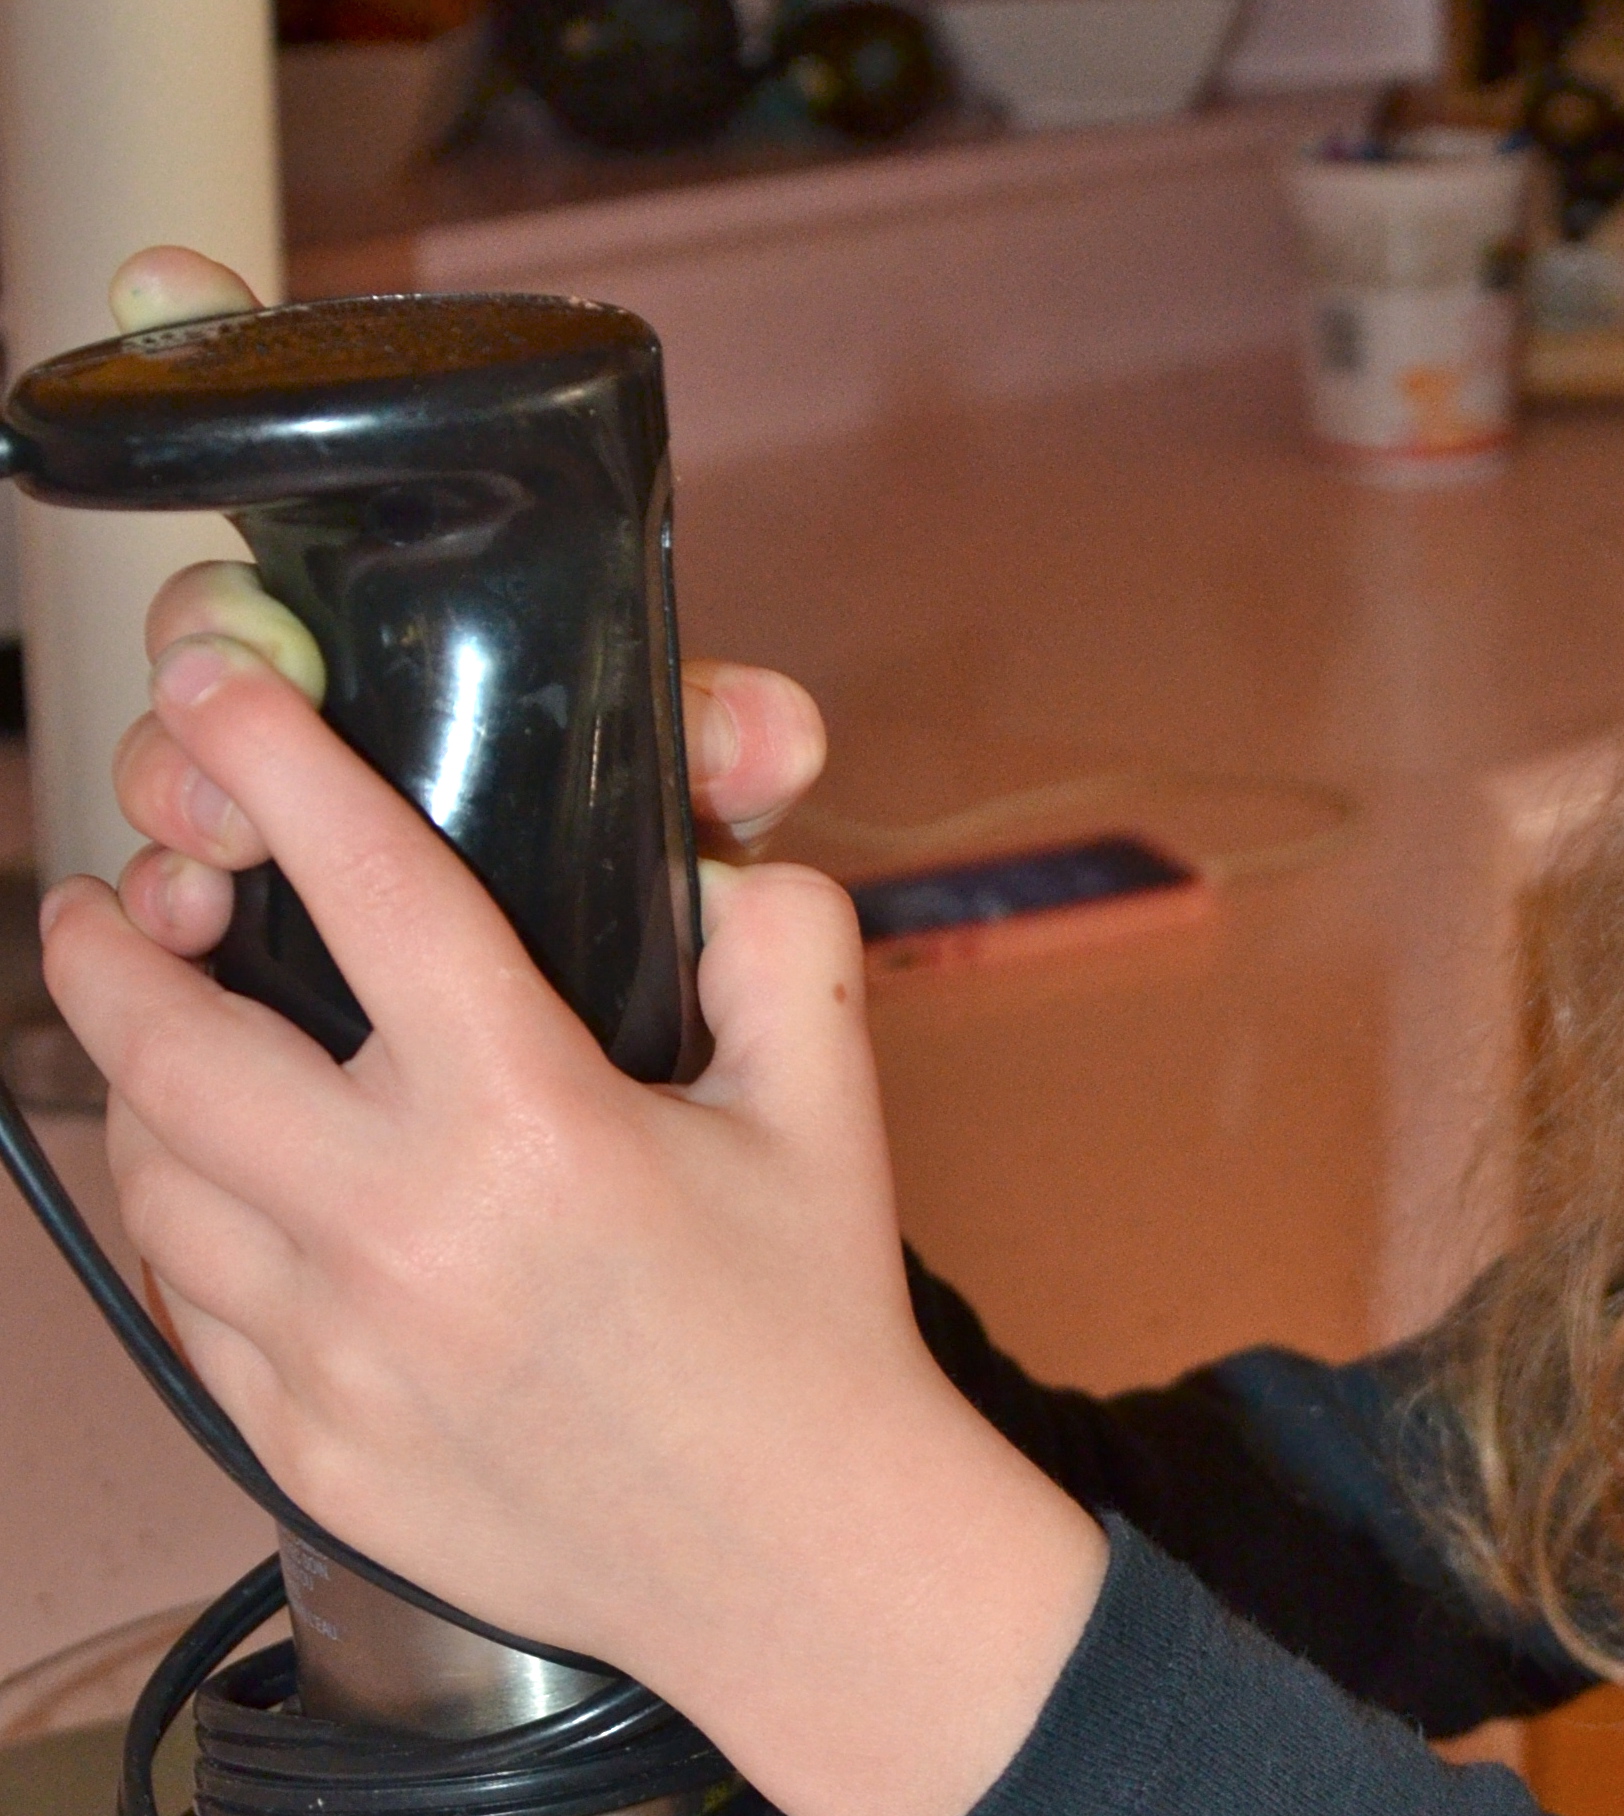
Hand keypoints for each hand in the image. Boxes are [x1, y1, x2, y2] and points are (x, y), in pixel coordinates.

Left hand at [41, 633, 1102, 1815]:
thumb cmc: (817, 1344)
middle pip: (164, 1041)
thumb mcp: (829, 1116)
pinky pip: (189, 1316)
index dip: (268, 760)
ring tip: (167, 1060)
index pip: (361, 886)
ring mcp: (341, 1359)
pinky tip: (233, 1214)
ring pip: (152, 1180)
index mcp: (533, 1123)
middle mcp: (408, 1235)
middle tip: (116, 905)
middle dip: (106, 946)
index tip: (216, 699)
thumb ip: (775, 945)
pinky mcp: (312, 1456)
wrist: (810, 1577)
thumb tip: (712, 858)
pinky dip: (194, 1242)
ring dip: (139, 1097)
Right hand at [100, 248, 829, 967]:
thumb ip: (727, 745)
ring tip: (218, 834)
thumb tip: (765, 730)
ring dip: (179, 775)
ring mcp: (284, 791)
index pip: (317, 451)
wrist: (642, 1039)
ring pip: (176, 744)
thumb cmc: (662, 879)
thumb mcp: (701, 799)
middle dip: (210, 629)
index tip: (170, 280)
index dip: (225, 342)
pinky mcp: (259, 912)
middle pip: (219, 607)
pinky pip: (175, 880)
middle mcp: (341, 680)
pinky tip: (196, 912)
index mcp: (433, 611)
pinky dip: (172, 890)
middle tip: (247, 672)